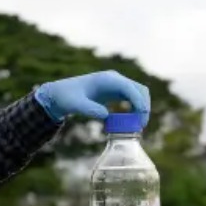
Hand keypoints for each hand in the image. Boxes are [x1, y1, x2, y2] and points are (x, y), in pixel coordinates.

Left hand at [34, 70, 149, 125]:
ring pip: (138, 94)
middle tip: (141, 125)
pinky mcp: (115, 92)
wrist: (61, 93)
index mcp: (107, 79)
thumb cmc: (67, 97)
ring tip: (137, 125)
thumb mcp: (75, 105)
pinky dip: (136, 109)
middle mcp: (115, 79)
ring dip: (142, 108)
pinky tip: (131, 122)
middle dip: (144, 106)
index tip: (141, 119)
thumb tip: (107, 116)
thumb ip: (90, 109)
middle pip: (139, 90)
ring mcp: (117, 85)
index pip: (130, 88)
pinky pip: (132, 99)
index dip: (139, 102)